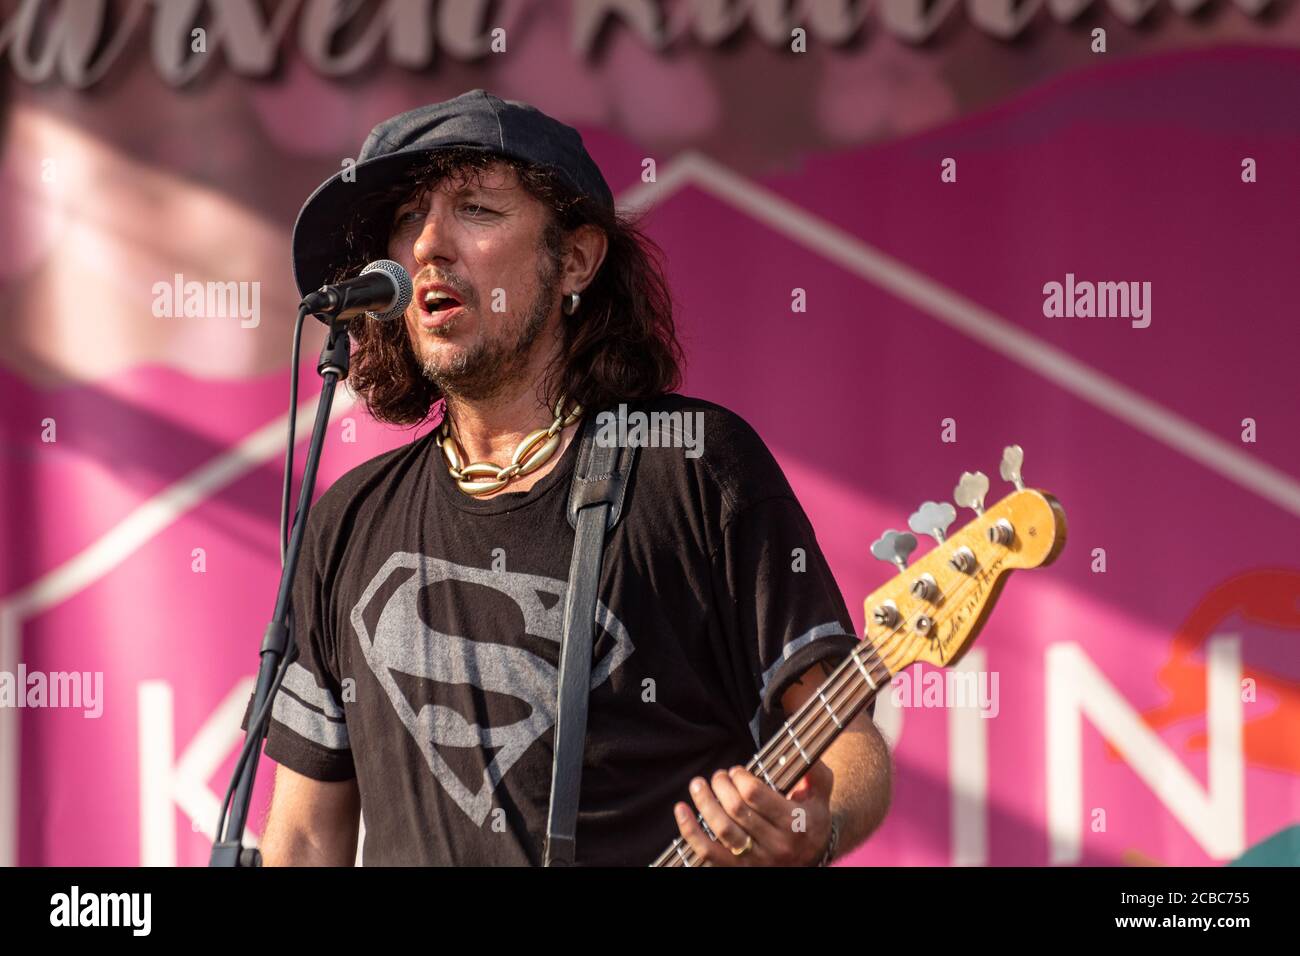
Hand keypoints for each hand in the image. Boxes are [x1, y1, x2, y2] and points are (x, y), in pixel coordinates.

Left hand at [672, 762, 833, 865]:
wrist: (813, 859)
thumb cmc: (811, 821)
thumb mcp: (821, 797)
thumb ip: (816, 774)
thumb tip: (807, 755)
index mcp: (795, 823)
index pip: (755, 795)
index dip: (739, 777)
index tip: (735, 771)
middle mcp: (776, 845)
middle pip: (736, 809)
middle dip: (720, 786)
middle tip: (718, 776)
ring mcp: (756, 861)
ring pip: (721, 829)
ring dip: (704, 803)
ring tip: (697, 785)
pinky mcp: (738, 870)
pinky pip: (708, 853)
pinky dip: (690, 831)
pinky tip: (681, 810)